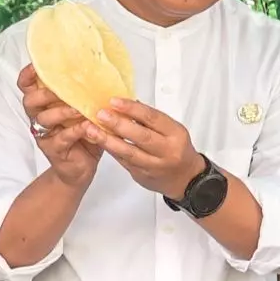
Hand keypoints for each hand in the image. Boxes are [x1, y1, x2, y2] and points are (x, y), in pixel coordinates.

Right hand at [18, 64, 100, 188]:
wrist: (82, 168)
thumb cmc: (84, 135)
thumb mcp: (86, 110)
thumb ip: (87, 94)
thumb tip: (104, 72)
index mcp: (45, 104)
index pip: (28, 86)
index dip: (28, 75)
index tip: (37, 66)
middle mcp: (40, 117)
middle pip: (30, 101)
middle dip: (45, 93)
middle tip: (62, 90)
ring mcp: (45, 135)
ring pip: (44, 119)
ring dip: (61, 111)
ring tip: (79, 110)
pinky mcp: (54, 150)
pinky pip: (62, 138)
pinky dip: (75, 131)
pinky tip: (88, 127)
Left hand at [85, 98, 202, 198]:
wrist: (186, 179)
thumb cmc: (177, 149)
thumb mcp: (172, 130)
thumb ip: (151, 119)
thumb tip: (128, 103)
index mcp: (176, 134)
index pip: (153, 118)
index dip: (132, 109)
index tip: (115, 101)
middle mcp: (167, 151)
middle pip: (141, 136)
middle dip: (119, 124)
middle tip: (101, 114)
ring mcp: (154, 165)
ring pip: (129, 152)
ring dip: (109, 140)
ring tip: (93, 129)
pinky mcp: (142, 175)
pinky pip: (124, 161)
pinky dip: (111, 150)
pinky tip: (100, 141)